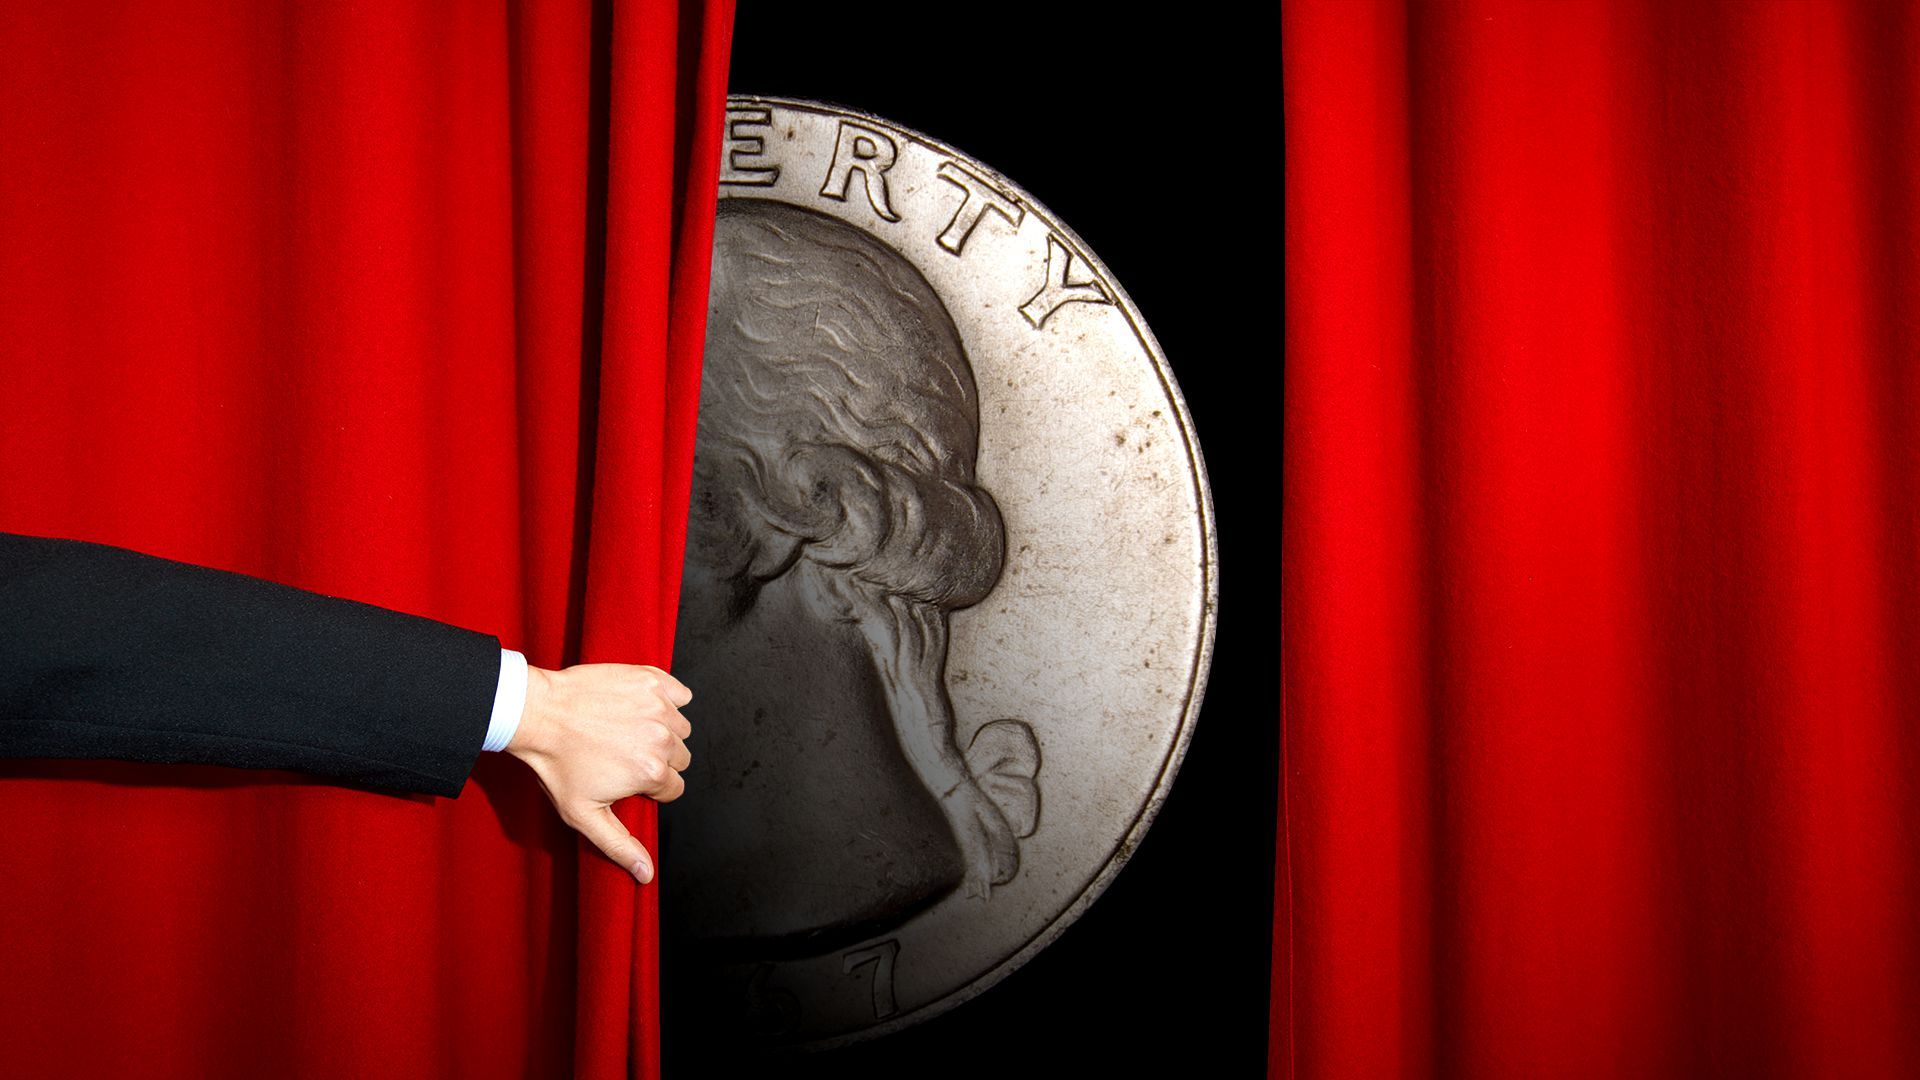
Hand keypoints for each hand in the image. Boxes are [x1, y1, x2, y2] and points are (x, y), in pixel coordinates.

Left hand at [505, 662, 692, 883]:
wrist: (537, 712)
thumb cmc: (556, 762)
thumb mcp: (583, 814)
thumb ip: (619, 846)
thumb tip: (646, 874)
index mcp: (651, 772)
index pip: (674, 788)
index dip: (649, 786)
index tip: (626, 776)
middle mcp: (662, 738)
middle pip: (680, 758)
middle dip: (658, 759)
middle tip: (623, 754)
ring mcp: (659, 706)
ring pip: (680, 728)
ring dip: (662, 730)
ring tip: (627, 730)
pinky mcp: (652, 680)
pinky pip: (679, 693)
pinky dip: (668, 699)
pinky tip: (641, 707)